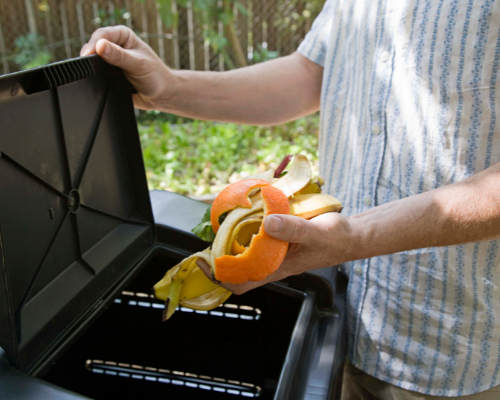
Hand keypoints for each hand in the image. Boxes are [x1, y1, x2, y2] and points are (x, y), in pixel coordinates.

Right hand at [80, 25, 172, 109]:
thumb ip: (119, 56)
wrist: (162, 96)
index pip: (103, 34)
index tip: (88, 54)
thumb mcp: (138, 64)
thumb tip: (100, 46)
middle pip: (95, 46)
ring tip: (91, 72)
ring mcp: (112, 61)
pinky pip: (97, 74)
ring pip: (94, 60)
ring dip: (92, 66)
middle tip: (87, 65)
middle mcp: (117, 46)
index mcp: (124, 36)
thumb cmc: (156, 77)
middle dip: (90, 55)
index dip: (94, 43)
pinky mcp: (110, 74)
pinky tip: (96, 81)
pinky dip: (95, 77)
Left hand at [196, 212, 355, 293]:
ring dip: (231, 234)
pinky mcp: (278, 236)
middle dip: (219, 250)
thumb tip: (267, 224)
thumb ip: (294, 229)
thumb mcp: (316, 234)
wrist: (349, 235)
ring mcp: (273, 249)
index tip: (202, 260)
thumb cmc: (334, 240)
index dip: (218, 276)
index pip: (239, 282)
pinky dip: (248, 223)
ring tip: (223, 216)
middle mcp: (270, 261)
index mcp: (275, 268)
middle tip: (209, 230)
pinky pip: (256, 233)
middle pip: (236, 263)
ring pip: (244, 247)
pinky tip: (247, 208)